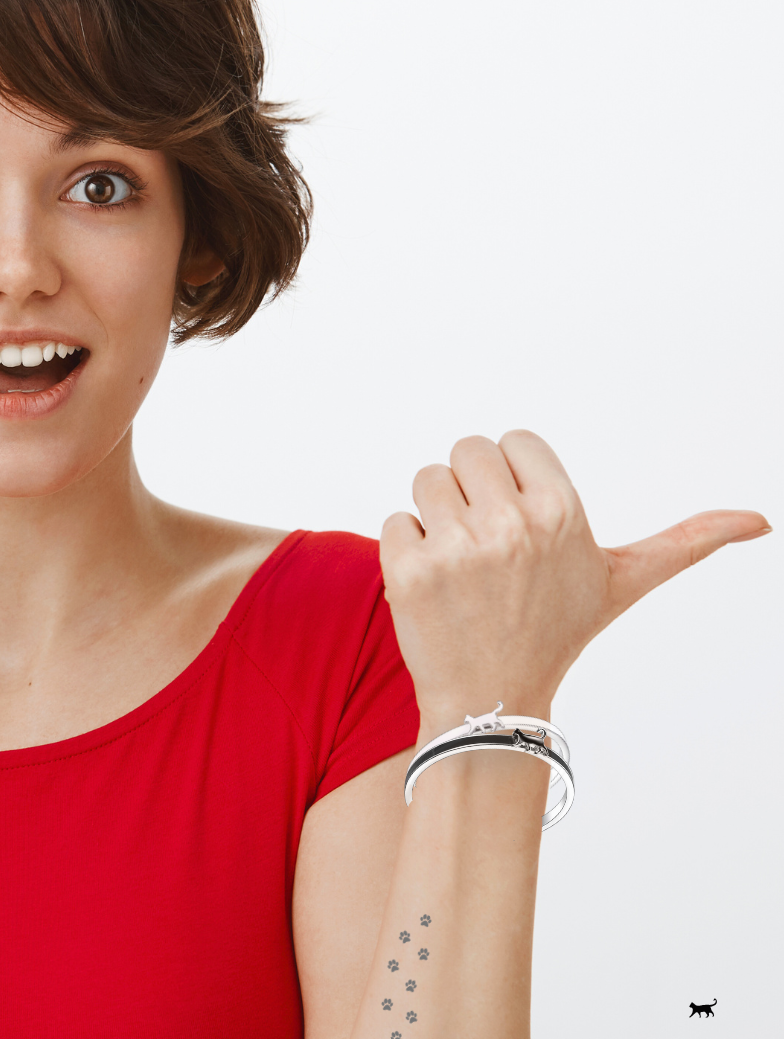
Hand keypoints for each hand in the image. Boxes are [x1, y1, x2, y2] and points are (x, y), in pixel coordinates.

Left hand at [379, 430, 770, 733]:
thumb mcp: (622, 583)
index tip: (520, 524)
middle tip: (487, 546)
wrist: (492, 701)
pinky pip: (395, 520)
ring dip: (436, 517)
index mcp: (562, 509)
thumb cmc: (557, 632)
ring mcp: (457, 548)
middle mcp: (511, 523)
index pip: (512, 440)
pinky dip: (407, 550)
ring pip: (426, 480)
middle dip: (471, 490)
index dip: (512, 479)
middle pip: (465, 450)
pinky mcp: (409, 570)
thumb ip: (686, 542)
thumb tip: (760, 521)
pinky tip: (435, 587)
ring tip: (462, 566)